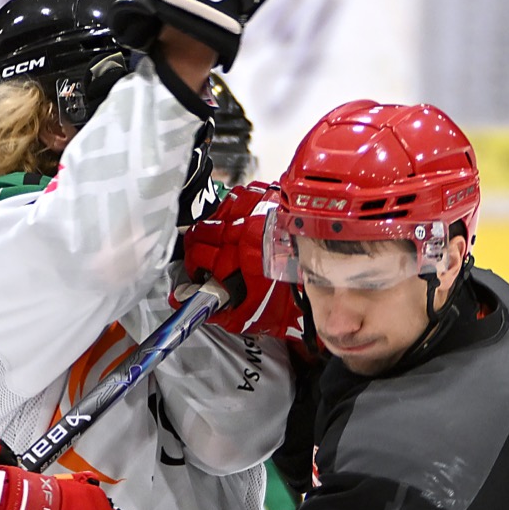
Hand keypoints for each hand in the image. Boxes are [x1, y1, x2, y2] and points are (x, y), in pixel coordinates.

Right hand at [175, 181, 304, 344]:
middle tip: (203, 256)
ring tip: (223, 237)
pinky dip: (237, 207)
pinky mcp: (272, 199)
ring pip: (220, 208)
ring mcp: (257, 211)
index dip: (192, 266)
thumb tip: (182, 301)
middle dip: (198, 245)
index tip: (196, 273)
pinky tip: (242, 219)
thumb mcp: (248, 315)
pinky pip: (244, 194)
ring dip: (217, 223)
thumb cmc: (289, 302)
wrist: (326, 284)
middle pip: (203, 230)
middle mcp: (242, 230)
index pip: (196, 255)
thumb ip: (214, 310)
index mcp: (235, 260)